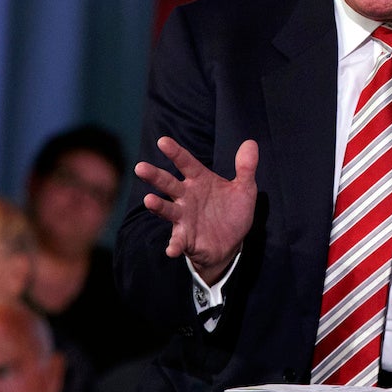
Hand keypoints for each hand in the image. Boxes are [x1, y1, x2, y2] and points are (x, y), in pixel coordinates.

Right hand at [133, 137, 258, 284]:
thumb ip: (246, 167)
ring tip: (149, 200)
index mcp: (200, 180)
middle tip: (140, 167)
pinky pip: (177, 241)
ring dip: (157, 205)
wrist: (232, 243)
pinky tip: (172, 250)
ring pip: (166, 209)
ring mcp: (184, 217)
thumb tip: (251, 143)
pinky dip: (174, 245)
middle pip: (168, 183)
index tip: (163, 141)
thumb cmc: (233, 211)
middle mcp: (187, 196)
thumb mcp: (245, 189)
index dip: (175, 152)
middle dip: (154, 175)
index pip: (185, 162)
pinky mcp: (186, 238)